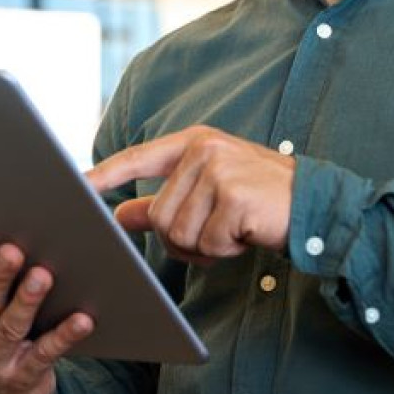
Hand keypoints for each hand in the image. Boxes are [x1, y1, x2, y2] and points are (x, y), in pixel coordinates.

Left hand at [86, 125, 295, 264]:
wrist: (317, 205)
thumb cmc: (260, 200)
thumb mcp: (211, 193)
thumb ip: (165, 201)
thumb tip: (122, 214)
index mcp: (194, 142)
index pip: (137, 158)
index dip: (105, 173)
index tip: (76, 184)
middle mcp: (203, 150)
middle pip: (160, 214)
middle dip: (184, 238)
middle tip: (216, 234)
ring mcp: (219, 171)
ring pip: (179, 232)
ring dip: (205, 246)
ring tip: (233, 231)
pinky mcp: (234, 197)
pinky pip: (207, 242)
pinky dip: (225, 250)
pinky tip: (246, 235)